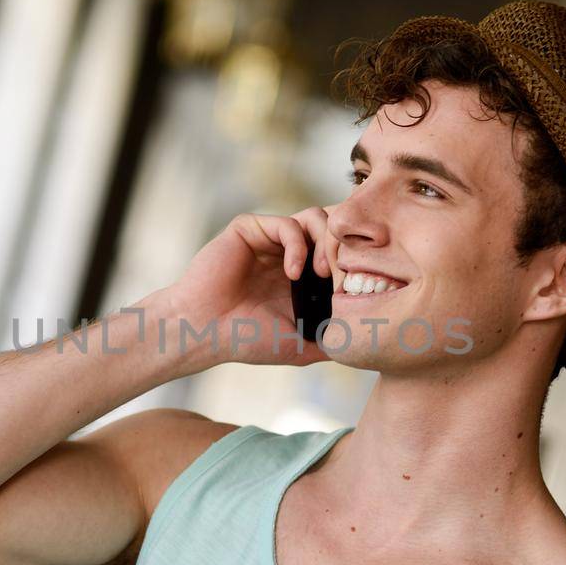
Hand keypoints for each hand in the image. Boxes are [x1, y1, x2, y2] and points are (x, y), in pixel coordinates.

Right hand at [153, 207, 340, 369]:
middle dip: (344, 250)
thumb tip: (362, 344)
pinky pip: (287, 223)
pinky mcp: (250, 229)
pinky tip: (294, 272)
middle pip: (333, 230)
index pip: (340, 252)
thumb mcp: (300, 346)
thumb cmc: (245, 340)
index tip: (354, 291)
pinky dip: (298, 245)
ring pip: (315, 218)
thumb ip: (329, 340)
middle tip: (341, 278)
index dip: (353, 265)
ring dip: (325, 242)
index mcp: (302, 276)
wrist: (203, 330)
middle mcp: (287, 253)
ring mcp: (269, 240)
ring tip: (321, 272)